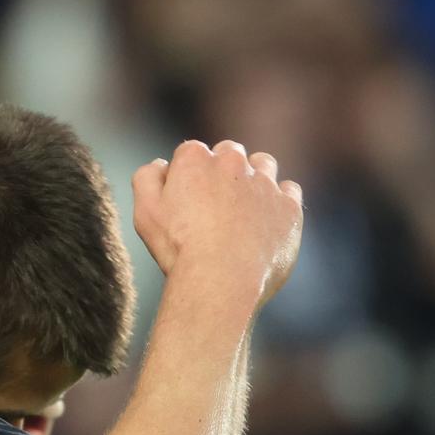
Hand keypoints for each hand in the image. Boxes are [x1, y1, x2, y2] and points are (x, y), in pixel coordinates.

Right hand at [132, 139, 303, 306]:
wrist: (221, 281)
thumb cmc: (178, 248)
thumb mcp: (145, 212)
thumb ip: (147, 178)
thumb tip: (161, 164)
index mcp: (195, 158)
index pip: (190, 153)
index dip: (186, 175)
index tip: (184, 201)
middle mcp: (232, 162)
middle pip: (228, 153)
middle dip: (221, 171)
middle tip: (213, 206)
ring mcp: (265, 183)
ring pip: (262, 164)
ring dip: (253, 178)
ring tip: (242, 209)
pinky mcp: (288, 206)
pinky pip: (289, 191)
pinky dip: (279, 201)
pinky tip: (266, 220)